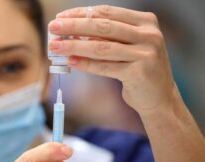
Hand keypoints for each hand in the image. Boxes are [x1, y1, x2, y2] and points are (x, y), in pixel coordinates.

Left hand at [48, 5, 177, 114]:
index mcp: (145, 21)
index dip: (81, 13)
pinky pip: (105, 67)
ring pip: (101, 47)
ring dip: (74, 46)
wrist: (159, 97)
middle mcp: (149, 34)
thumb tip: (72, 32)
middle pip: (103, 26)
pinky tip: (71, 61)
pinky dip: (86, 64)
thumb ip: (106, 37)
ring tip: (55, 46)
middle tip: (53, 27)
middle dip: (74, 26)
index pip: (107, 12)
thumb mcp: (127, 47)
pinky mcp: (139, 72)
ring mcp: (146, 53)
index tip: (61, 17)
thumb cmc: (138, 69)